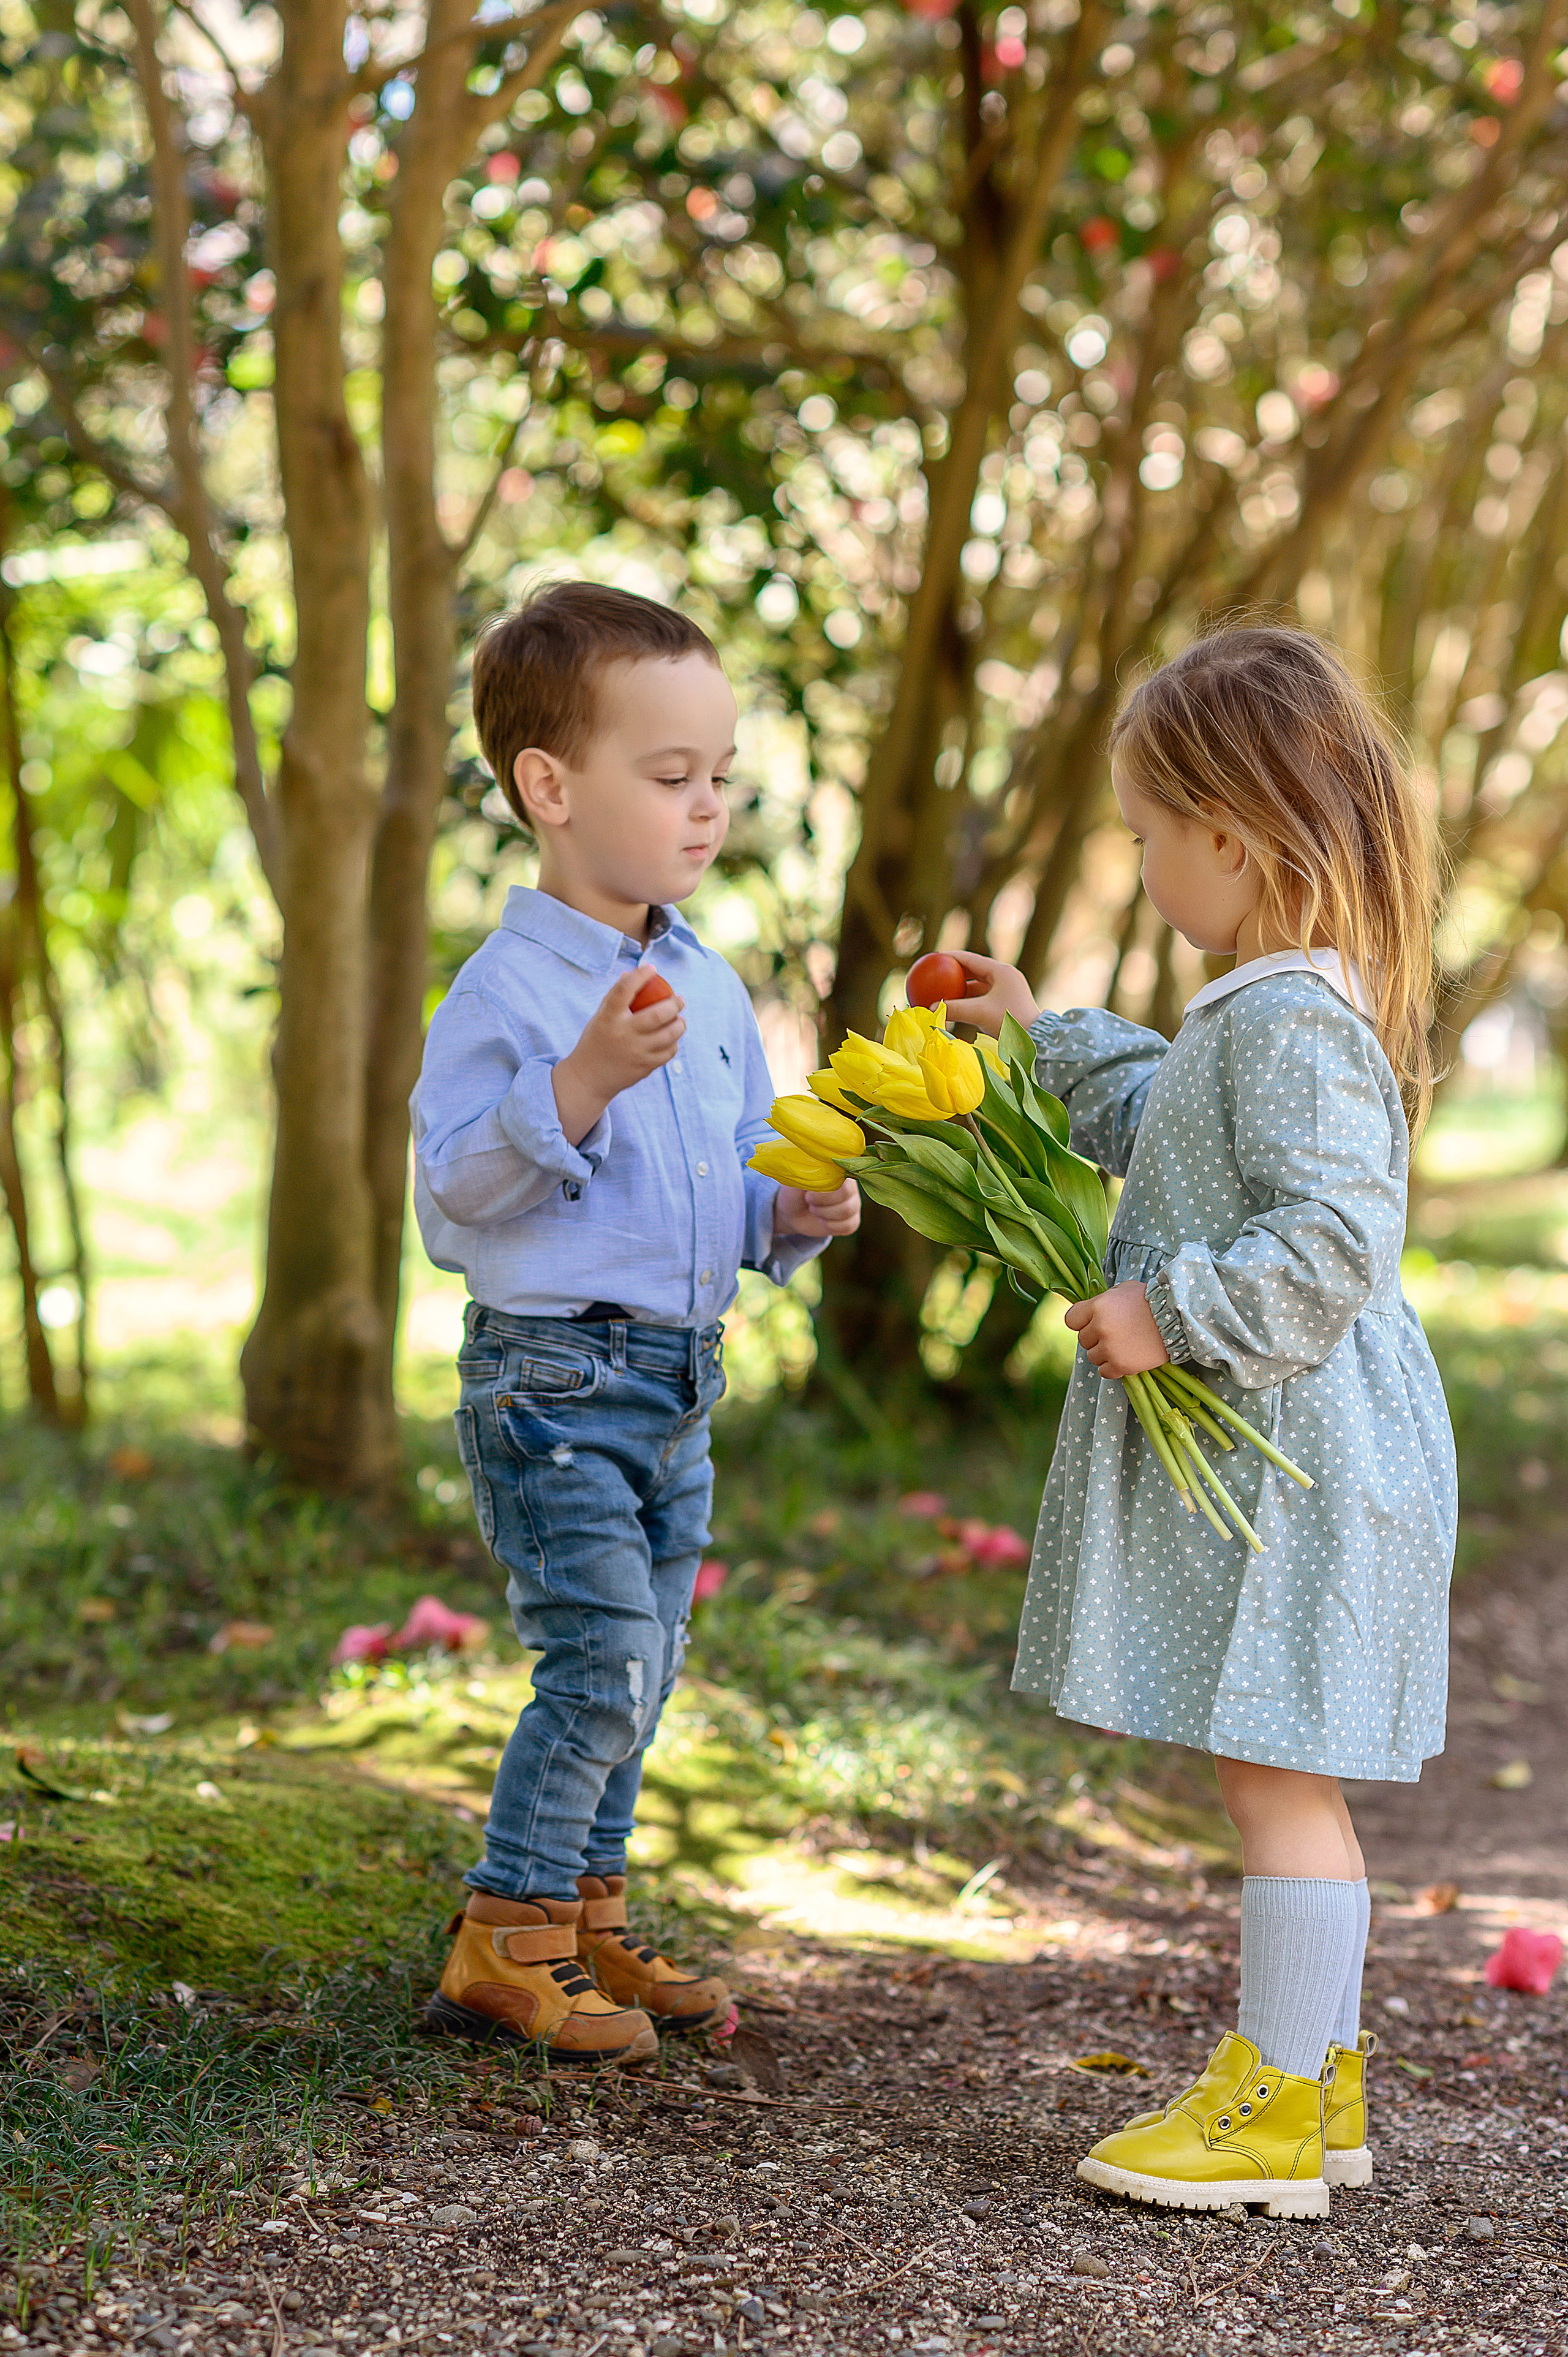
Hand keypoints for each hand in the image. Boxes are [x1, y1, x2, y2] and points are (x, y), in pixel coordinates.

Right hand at [552, 967, 684, 1145]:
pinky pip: (668, 1052)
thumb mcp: (600, 1018)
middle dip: (675, 1004)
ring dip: (680, 1024)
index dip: (640, 976)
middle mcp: (623, 1034)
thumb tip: (631, 973)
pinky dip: (673, 1043)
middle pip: (658, 1015)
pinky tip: (671, 1039)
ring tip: (679, 1020)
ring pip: (669, 1034)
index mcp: (608, 1018)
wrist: (589, 1078)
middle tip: (679, 999)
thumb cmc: (596, 1042)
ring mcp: (636, 1052)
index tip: (651, 968)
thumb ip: (615, 997)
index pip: (624, 990)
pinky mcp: (645, 1067)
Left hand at [774, 1177, 861, 1238]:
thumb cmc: (795, 1194)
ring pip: (847, 1212)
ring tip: (814, 1209)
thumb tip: (814, 1173)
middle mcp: (851, 1187)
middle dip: (822, 1202)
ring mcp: (853, 1205)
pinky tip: (822, 1221)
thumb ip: (806, 1175)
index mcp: (839, 1172)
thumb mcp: (796, 1183)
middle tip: (808, 1201)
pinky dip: (830, 1226)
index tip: (808, 1194)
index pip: (844, 1180)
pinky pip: (848, 1227)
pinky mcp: (852, 1221)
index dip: (825, 1191)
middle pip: (847, 1196)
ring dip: (824, 1214)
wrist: (793, 1213)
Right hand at [930, 949, 1039, 1037]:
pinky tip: (956, 1005)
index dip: (950, 956)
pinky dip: (969, 999)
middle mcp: (1005, 977)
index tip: (933, 957)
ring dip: (961, 988)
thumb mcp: (979, 1013)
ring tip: (943, 990)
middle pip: (974, 970)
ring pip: (978, 984)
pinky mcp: (1007, 1001)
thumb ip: (954, 1009)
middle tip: (936, 973)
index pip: (970, 958)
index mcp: (1001, 971)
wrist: (1035, 1039)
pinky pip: (983, 996)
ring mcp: (1007, 989)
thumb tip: (929, 1008)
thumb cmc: (1009, 1021)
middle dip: (954, 972)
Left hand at [1063, 1280, 1169, 1379]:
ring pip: (1093, 1357)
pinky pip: (1104, 1372)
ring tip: (1123, 1344)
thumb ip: (1104, 1299)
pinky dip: (1113, 1367)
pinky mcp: (1121, 1365)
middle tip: (1116, 1333)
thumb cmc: (1150, 1300)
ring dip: (1104, 1353)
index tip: (1091, 1322)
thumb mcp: (1123, 1290)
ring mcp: (1110, 1348)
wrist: (1177, 1319)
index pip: (1071, 1320)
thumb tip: (1091, 1309)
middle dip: (1096, 1337)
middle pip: (1083, 1340)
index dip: (1081, 1321)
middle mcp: (1100, 1327)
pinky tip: (1124, 1358)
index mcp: (1098, 1306)